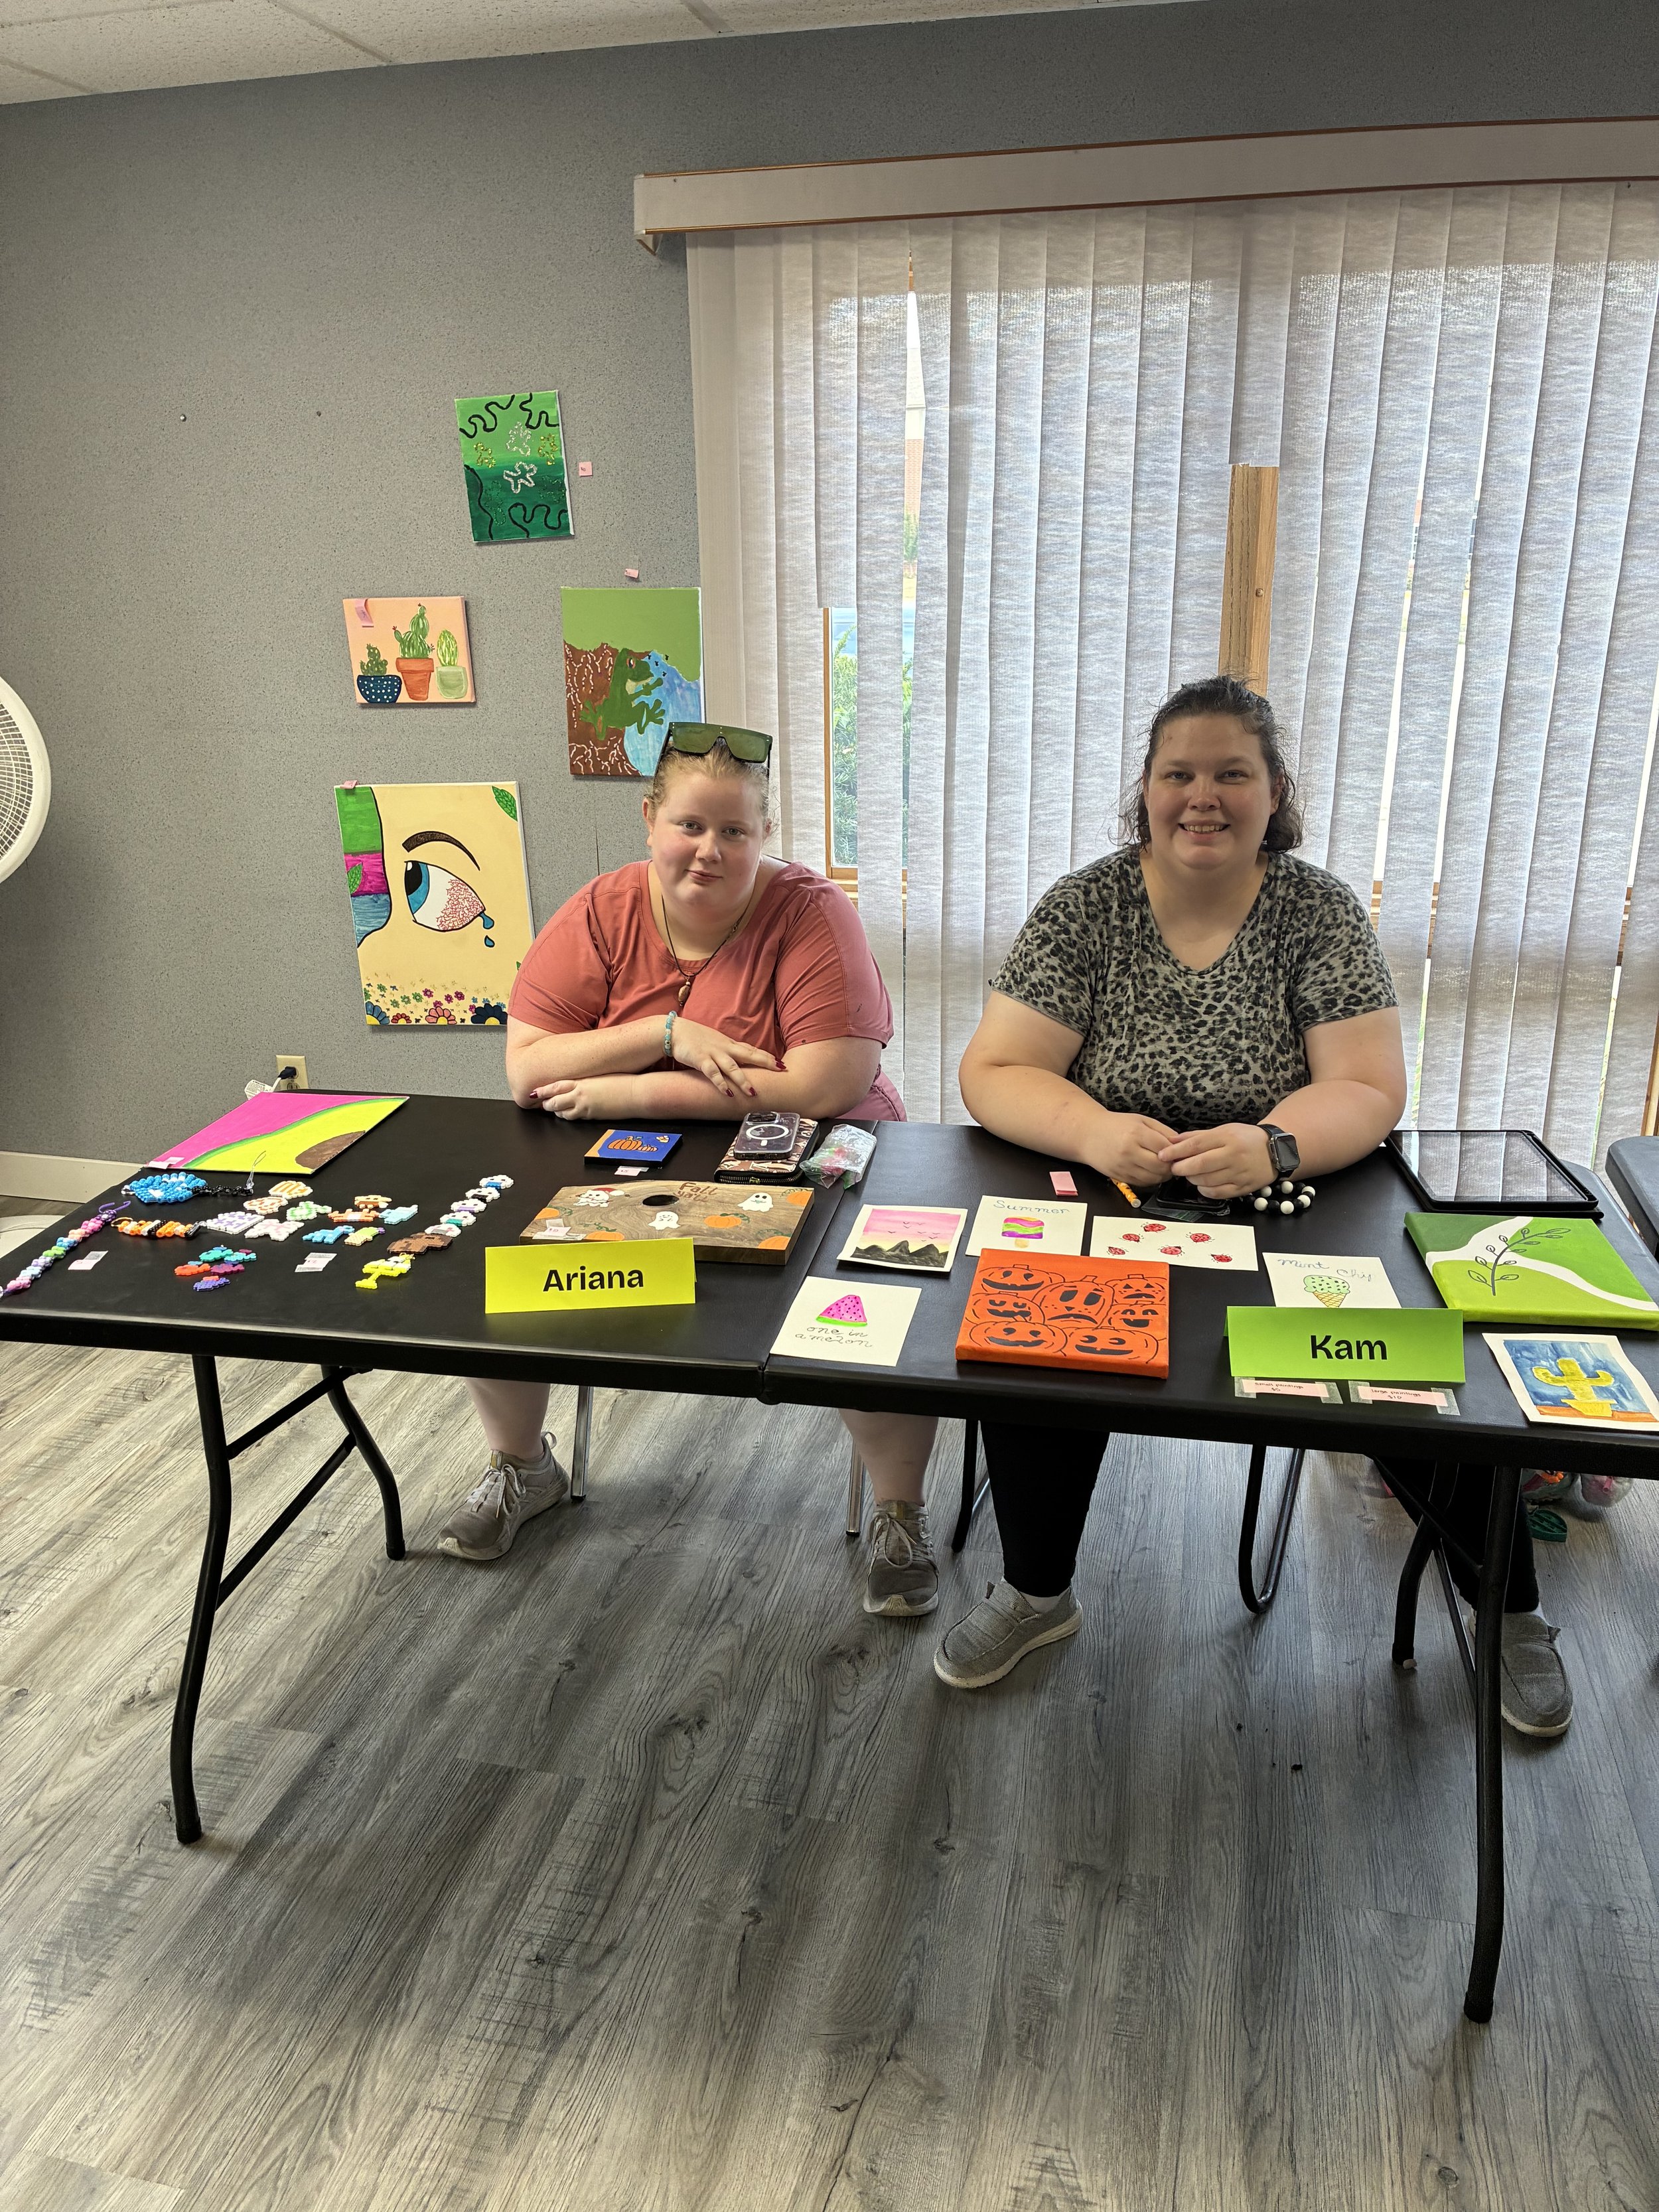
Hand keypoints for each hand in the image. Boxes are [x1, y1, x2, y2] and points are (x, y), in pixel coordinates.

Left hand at [530, 1075, 641, 1120]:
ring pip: (562, 1113)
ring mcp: (585, 1107)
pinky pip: (574, 1118)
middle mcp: (580, 1094)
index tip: (535, 1092)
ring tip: (556, 1109)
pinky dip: (569, 1117)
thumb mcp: (601, 1075)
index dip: (543, 1090)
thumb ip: (586, 1080)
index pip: (556, 1086)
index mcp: (581, 1081)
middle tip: (542, 1103)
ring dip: (557, 1111)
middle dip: (546, 1103)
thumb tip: (579, 1083)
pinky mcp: (592, 1116)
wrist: (636, 1093)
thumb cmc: (624, 1081)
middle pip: (554, 1102)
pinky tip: (570, 1115)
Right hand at [669, 1017, 776, 1099]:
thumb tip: (744, 1060)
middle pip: (749, 1055)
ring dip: (743, 1080)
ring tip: (753, 1092)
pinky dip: (720, 1083)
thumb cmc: (697, 1038)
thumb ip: (731, 1051)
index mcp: (730, 1044)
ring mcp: (713, 1054)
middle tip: (780, 1070)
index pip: (752, 1050)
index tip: (781, 1064)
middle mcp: (725, 1048)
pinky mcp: (700, 1060)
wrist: (676, 1031)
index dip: (767, 1057)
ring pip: (732, 1067)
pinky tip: (728, 1093)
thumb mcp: (718, 1042)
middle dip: (765, 1062)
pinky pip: (712, 1073)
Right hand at [1084, 1112, 1177, 1188]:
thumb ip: (1162, 1131)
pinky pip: (1143, 1183)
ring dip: (1162, 1175)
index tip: (1179, 1151)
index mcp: (1136, 1134)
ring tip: (1162, 1166)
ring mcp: (1123, 1166)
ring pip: (1154, 1178)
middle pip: (1161, 1166)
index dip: (1176, 1151)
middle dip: (1171, 1166)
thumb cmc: (1115, 1126)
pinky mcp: (1120, 1177)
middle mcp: (1129, 1151)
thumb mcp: (1141, 1120)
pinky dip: (1151, 1179)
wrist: (1088, 1134)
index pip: (1166, 1148)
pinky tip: (1150, 1170)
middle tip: (1173, 1161)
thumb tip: (1180, 1145)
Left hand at [1157, 1122, 1272, 1198]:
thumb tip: (1172, 1141)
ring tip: (1189, 1174)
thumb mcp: (1224, 1130)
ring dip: (1192, 1179)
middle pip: (1200, 1164)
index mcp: (1227, 1137)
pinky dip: (1205, 1190)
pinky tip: (1202, 1184)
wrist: (1275, 1151)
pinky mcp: (1243, 1187)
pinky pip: (1217, 1193)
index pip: (1196, 1145)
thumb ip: (1198, 1136)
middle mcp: (1233, 1155)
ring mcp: (1239, 1173)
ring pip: (1207, 1180)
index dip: (1176, 1151)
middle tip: (1174, 1168)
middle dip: (1181, 1168)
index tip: (1162, 1155)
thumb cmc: (1246, 1138)